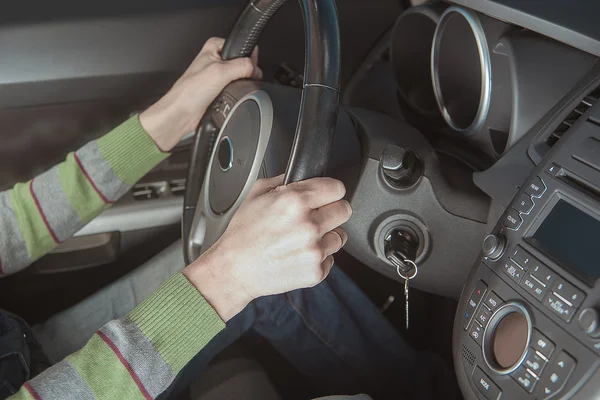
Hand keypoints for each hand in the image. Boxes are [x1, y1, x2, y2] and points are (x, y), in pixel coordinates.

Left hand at [140, 37, 261, 151]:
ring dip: (239, 86)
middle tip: (233, 81)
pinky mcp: (219, 90)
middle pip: (244, 63)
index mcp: (214, 47)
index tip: (247, 69)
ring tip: (227, 91)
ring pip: (241, 78)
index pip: (242, 47)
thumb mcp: (220, 72)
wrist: (181, 114)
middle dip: (245, 74)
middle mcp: (215, 59)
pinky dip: (235, 95)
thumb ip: (242, 66)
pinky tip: (227, 98)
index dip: (248, 59)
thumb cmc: (189, 92)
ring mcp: (218, 75)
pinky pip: (236, 90)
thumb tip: (256, 69)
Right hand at [183, 175, 351, 320]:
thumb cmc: (243, 234)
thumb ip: (282, 180)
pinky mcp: (316, 271)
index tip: (325, 196)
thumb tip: (301, 176)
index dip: (330, 191)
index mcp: (295, 201)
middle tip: (315, 217)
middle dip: (331, 211)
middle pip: (344, 210)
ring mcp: (314, 250)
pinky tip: (299, 254)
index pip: (337, 188)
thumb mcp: (256, 194)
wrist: (234, 269)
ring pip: (340, 236)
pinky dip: (319, 257)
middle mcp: (309, 225)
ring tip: (303, 239)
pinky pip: (331, 258)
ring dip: (326, 236)